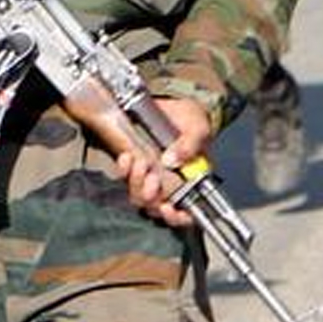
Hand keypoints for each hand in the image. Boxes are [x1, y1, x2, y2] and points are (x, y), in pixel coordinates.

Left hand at [122, 98, 215, 228]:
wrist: (172, 103)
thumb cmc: (191, 119)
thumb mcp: (199, 129)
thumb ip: (190, 145)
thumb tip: (172, 160)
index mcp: (191, 183)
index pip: (186, 213)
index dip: (176, 218)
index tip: (167, 208)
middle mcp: (170, 185)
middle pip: (155, 207)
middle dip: (150, 196)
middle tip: (152, 177)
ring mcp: (149, 177)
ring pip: (137, 196)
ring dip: (135, 182)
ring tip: (139, 161)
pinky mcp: (134, 167)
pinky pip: (124, 178)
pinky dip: (123, 170)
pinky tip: (127, 157)